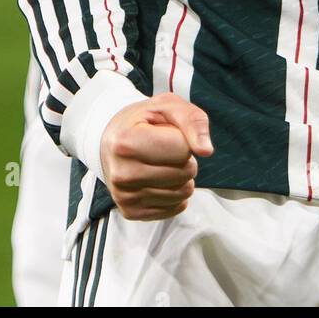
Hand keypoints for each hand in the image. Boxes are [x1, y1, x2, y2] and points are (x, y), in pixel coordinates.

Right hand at [99, 91, 213, 220]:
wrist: (112, 139)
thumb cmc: (143, 121)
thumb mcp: (168, 106)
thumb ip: (193, 121)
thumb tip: (206, 150)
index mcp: (126, 142)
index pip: (182, 149)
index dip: (184, 139)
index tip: (167, 133)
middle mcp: (122, 173)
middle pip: (185, 173)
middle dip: (185, 158)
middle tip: (167, 149)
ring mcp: (124, 196)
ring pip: (183, 193)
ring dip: (182, 177)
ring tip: (163, 163)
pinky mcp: (130, 211)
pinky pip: (174, 208)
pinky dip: (175, 193)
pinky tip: (159, 179)